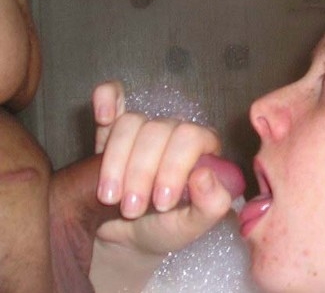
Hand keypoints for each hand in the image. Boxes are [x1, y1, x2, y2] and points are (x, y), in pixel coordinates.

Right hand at [88, 83, 243, 290]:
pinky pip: (111, 97)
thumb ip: (211, 205)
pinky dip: (106, 100)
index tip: (161, 203)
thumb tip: (204, 175)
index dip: (175, 168)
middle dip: (141, 172)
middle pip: (158, 130)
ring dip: (116, 161)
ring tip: (111, 197)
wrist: (128, 237)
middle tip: (132, 209)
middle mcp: (174, 131)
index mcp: (202, 147)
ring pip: (130, 123)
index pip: (192, 137)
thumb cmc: (167, 228)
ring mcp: (142, 128)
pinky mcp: (111, 128)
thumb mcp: (193, 225)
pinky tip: (103, 116)